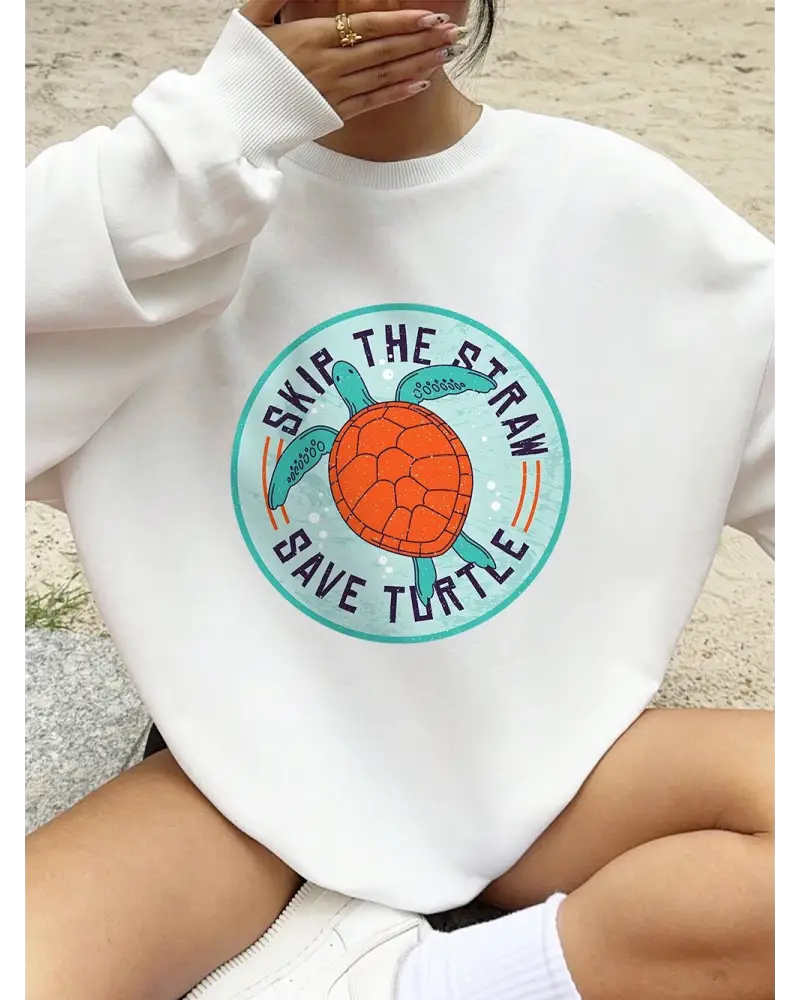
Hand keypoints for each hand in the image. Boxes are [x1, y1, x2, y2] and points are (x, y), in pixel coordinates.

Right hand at [240, 2, 462, 117]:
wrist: (231, 118)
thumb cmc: (240, 67)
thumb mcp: (250, 21)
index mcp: (312, 37)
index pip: (368, 26)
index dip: (402, 21)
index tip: (429, 16)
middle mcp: (328, 66)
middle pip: (385, 50)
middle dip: (421, 40)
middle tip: (452, 33)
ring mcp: (333, 93)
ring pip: (385, 76)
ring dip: (418, 64)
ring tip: (445, 55)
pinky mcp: (333, 115)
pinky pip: (373, 103)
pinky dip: (398, 93)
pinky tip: (420, 84)